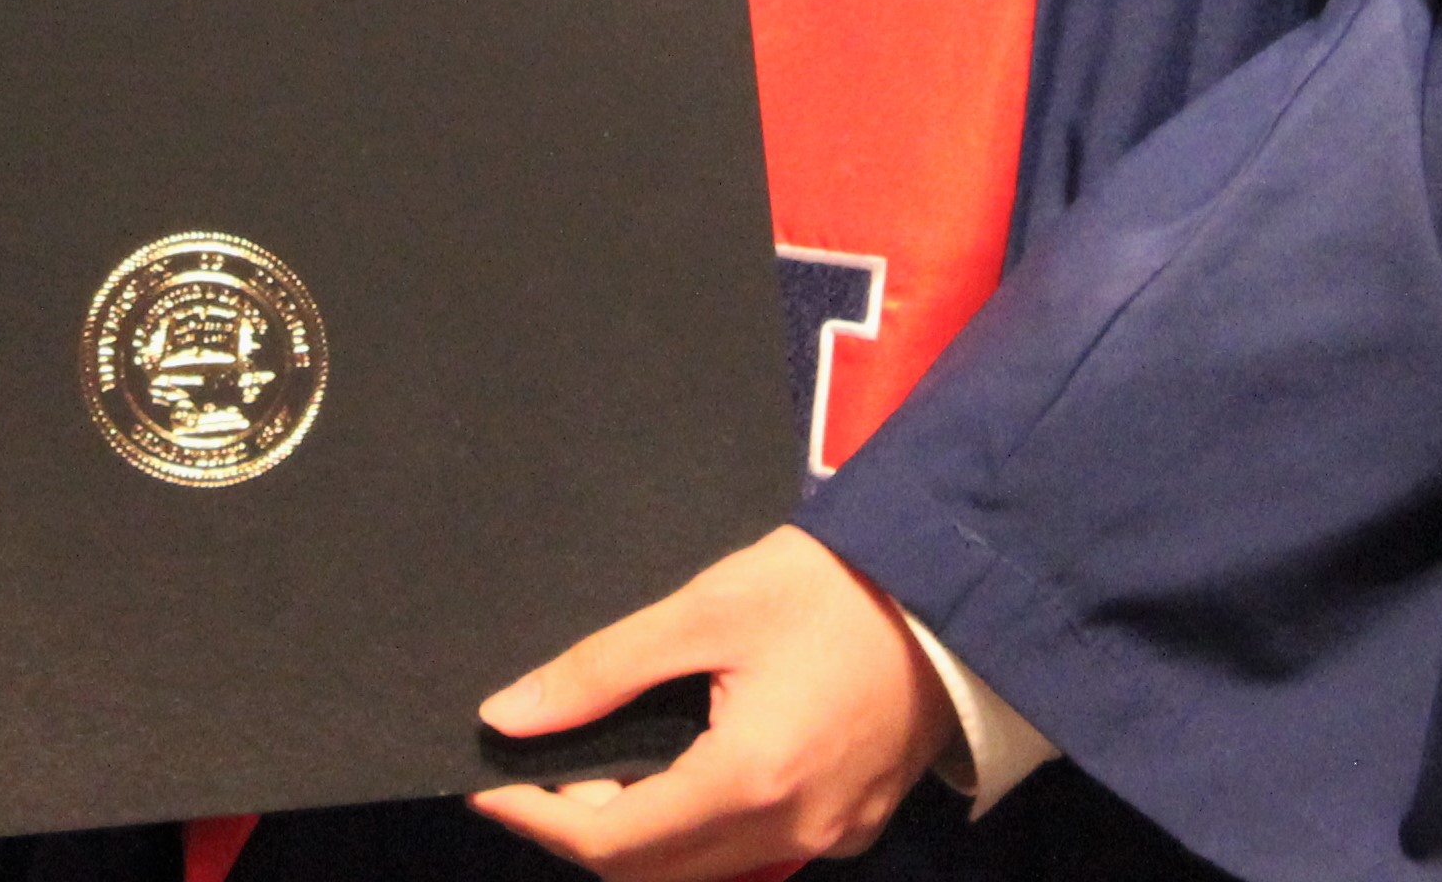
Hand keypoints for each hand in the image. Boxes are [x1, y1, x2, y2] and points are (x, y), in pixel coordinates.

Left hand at [465, 528, 948, 876]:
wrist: (950, 591)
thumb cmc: (828, 588)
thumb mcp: (704, 610)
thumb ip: (600, 670)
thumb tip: (510, 714)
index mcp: (751, 782)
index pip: (614, 843)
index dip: (539, 817)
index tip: (491, 784)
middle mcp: (793, 833)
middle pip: (654, 873)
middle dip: (583, 830)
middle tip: (543, 769)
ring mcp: (830, 839)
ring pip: (705, 873)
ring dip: (641, 837)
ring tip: (600, 767)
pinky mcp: (852, 827)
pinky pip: (754, 856)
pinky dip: (698, 833)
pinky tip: (674, 776)